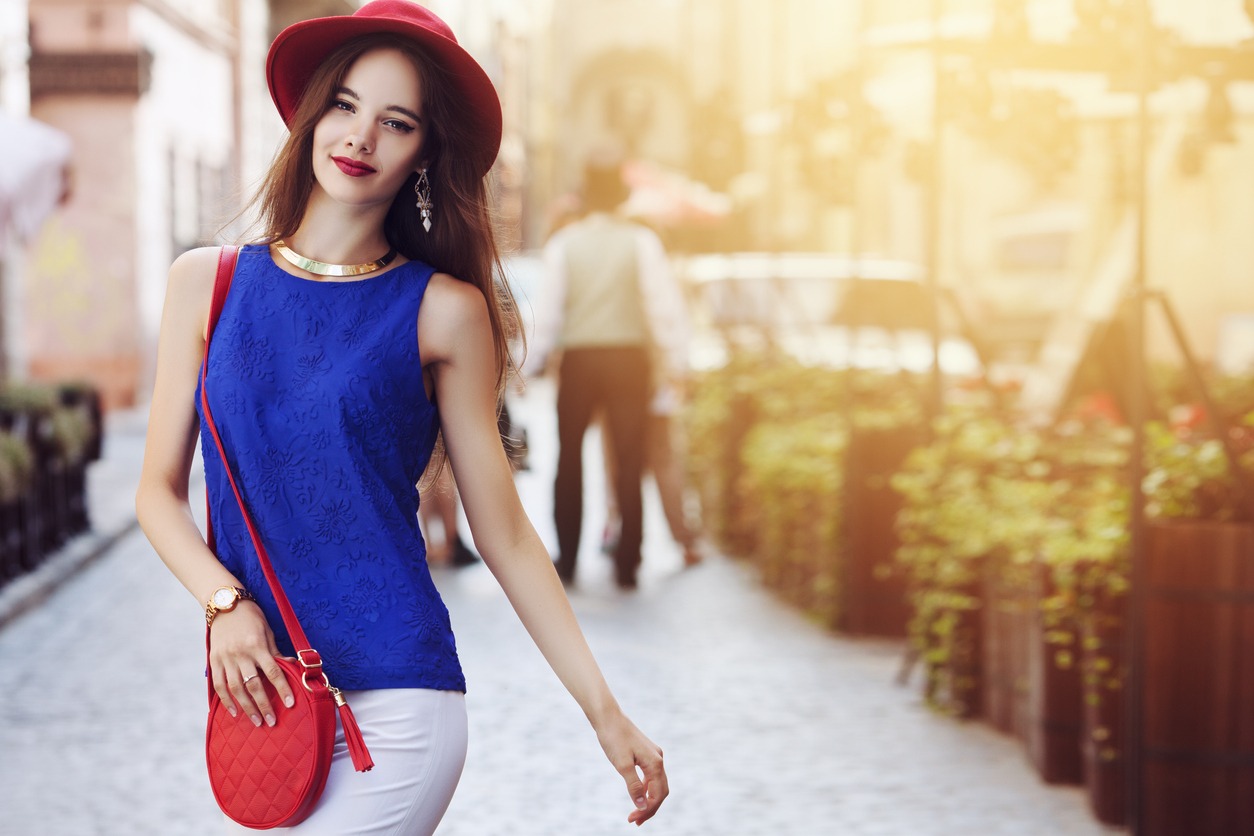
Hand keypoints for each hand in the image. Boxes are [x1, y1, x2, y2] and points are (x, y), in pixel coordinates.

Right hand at [207, 602, 294, 727]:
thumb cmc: (251, 617)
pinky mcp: (214, 661)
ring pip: (236, 689)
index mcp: (256, 645)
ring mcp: (225, 658)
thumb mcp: (267, 631)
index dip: (282, 688)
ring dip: (246, 707)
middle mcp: (240, 653)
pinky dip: (226, 700)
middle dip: (263, 705)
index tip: (289, 704)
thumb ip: (275, 652)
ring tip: (256, 721)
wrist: (225, 604)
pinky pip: (219, 685)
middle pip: (253, 685)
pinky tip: (235, 712)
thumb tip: (290, 668)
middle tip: (271, 721)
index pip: (272, 671)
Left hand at [595, 712, 667, 825]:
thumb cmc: (614, 738)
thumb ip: (634, 786)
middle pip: (661, 791)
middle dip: (650, 808)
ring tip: (636, 813)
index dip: (647, 810)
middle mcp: (658, 759)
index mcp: (655, 763)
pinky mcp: (647, 753)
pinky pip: (651, 775)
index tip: (632, 819)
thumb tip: (642, 806)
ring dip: (648, 799)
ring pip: (657, 783)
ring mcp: (654, 755)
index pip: (657, 795)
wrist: (608, 717)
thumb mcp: (622, 765)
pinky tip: (637, 794)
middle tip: (635, 821)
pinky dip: (646, 788)